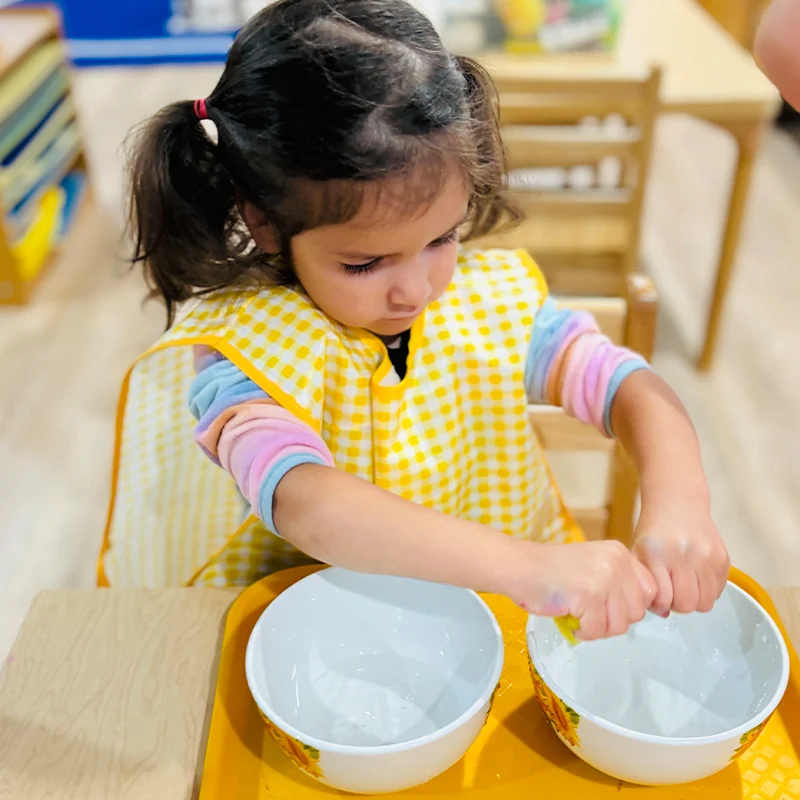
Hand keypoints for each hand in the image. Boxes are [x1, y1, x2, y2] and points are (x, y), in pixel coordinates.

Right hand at [508, 541, 656, 640]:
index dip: (632, 606)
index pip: (649, 590)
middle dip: (614, 620)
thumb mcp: (594, 566)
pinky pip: (596, 630)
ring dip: (597, 628)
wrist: (519, 567)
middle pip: (637, 612)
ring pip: (619, 625)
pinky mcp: (589, 595)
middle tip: (590, 613)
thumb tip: (650, 610)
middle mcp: (616, 562)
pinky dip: (582, 632)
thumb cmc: (552, 571)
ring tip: (578, 614)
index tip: (613, 609)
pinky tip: (569, 617)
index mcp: (619, 553)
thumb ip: (620, 582)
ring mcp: (603, 578)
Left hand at [632, 496, 729, 615]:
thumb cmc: (654, 530)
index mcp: (656, 554)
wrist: (678, 502)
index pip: (663, 599)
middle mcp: (683, 555)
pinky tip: (697, 576)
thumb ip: (646, 582)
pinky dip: (708, 590)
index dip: (659, 603)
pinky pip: (719, 591)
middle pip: (686, 605)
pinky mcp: (723, 558)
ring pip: (705, 603)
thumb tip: (663, 613)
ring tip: (686, 585)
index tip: (658, 596)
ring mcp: (706, 556)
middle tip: (673, 591)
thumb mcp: (639, 551)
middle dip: (678, 604)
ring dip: (695, 600)